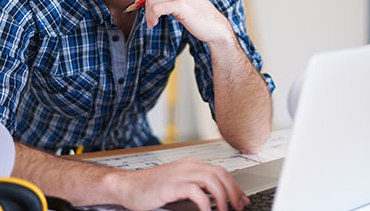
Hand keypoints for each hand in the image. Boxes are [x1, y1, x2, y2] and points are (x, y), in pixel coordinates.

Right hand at [115, 156, 249, 210]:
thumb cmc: (151, 189)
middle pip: (220, 174)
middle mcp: (188, 166)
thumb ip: (198, 189)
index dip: (234, 186)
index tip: (242, 200)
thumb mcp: (179, 186)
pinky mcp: (171, 185)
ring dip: (222, 197)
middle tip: (238, 206)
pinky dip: (205, 202)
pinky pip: (195, 191)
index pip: (221, 172)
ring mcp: (180, 173)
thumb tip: (216, 200)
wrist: (128, 187)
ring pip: (211, 180)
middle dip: (233, 191)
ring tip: (225, 210)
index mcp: (192, 164)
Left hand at [135, 0, 232, 43]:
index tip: (139, 4)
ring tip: (152, 22)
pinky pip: (156, 9)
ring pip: (151, 1)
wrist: (213, 24)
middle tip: (148, 18)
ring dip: (148, 14)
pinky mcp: (180, 3)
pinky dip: (151, 18)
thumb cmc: (194, 12)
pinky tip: (154, 23)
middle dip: (145, 6)